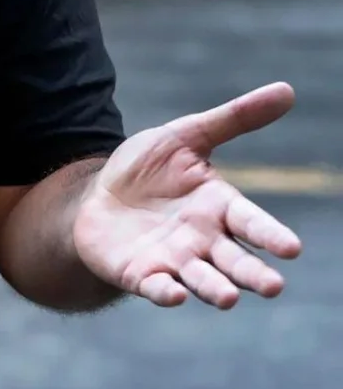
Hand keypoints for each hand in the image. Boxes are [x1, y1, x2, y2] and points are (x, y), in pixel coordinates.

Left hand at [74, 82, 302, 309]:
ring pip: (201, 280)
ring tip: (228, 298)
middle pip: (235, 261)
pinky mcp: (140, 274)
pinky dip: (166, 293)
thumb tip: (287, 90)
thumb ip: (233, 119)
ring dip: (215, 290)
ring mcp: (173, 260)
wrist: (96, 195)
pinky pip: (156, 287)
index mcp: (220, 207)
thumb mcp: (186, 136)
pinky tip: (175, 295)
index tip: (292, 248)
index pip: (251, 222)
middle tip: (274, 286)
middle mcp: (203, 240)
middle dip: (253, 274)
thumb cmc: (147, 169)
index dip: (270, 234)